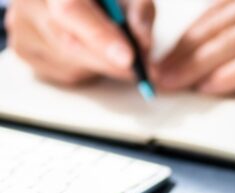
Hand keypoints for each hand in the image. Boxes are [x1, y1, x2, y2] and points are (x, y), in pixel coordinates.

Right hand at [6, 0, 154, 84]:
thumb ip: (139, 14)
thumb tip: (143, 45)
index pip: (72, 11)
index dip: (101, 38)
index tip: (128, 59)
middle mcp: (30, 4)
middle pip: (70, 43)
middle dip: (112, 62)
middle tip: (143, 70)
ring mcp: (23, 28)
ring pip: (71, 64)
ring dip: (103, 65)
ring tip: (116, 49)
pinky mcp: (24, 51)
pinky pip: (66, 74)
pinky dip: (89, 69)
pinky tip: (92, 51)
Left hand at [154, 0, 234, 94]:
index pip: (219, 12)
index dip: (189, 36)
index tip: (168, 56)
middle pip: (217, 25)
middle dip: (182, 52)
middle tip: (158, 74)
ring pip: (232, 41)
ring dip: (196, 64)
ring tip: (174, 83)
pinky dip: (233, 73)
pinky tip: (213, 86)